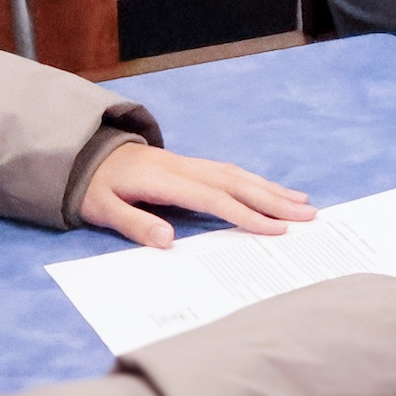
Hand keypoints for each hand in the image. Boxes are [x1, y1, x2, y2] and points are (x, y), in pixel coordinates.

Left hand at [77, 145, 318, 249]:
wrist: (87, 154)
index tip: (275, 230)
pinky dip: (257, 181)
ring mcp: (192, 164)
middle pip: (237, 183)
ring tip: (304, 203)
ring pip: (239, 175)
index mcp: (165, 179)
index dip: (246, 214)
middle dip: (275, 200)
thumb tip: (168, 241)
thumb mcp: (101, 208)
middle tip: (309, 216)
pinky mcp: (193, 166)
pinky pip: (232, 172)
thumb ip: (134, 224)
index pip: (214, 199)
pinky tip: (274, 190)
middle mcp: (186, 167)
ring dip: (272, 190)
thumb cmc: (94, 186)